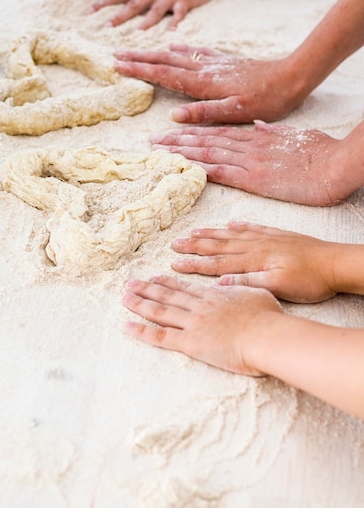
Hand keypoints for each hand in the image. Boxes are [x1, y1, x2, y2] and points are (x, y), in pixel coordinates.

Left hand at [88, 0, 214, 29]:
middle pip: (134, 5)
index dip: (104, 2)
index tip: (88, 12)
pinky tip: (171, 32)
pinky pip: (179, 14)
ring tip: (137, 31)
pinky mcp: (184, 2)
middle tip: (106, 27)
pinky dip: (175, 22)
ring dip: (146, 21)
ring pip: (155, 10)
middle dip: (119, 16)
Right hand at [115, 44, 305, 121]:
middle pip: (165, 60)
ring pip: (177, 54)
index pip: (165, 75)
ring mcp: (214, 62)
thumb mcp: (236, 112)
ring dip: (154, 52)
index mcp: (204, 84)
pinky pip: (196, 51)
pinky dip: (181, 47)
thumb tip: (173, 117)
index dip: (140, 70)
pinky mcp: (225, 60)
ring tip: (136, 50)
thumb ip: (204, 113)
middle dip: (140, 58)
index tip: (119, 65)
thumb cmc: (266, 100)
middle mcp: (205, 69)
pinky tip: (174, 44)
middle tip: (116, 55)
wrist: (291, 77)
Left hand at [122, 275, 281, 374]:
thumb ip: (239, 286)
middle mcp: (198, 306)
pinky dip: (142, 331)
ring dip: (140, 304)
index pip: (185, 288)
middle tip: (131, 283)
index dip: (167, 282)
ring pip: (160, 311)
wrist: (266, 335)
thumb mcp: (256, 292)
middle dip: (147, 289)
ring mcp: (192, 323)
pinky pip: (160, 335)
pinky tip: (128, 326)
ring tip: (125, 298)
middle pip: (167, 295)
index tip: (155, 277)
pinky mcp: (190, 342)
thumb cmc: (267, 317)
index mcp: (214, 295)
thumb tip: (226, 282)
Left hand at [150, 120, 348, 205]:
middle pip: (207, 140)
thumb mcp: (295, 137)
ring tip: (160, 150)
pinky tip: (184, 167)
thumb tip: (257, 125)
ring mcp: (250, 161)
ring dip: (182, 151)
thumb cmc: (322, 153)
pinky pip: (222, 171)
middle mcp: (249, 146)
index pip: (219, 132)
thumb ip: (273, 132)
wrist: (337, 165)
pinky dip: (201, 168)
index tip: (176, 131)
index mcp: (258, 137)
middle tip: (155, 139)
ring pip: (209, 152)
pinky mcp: (255, 178)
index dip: (195, 131)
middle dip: (179, 140)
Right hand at [172, 222, 338, 301]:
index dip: (194, 263)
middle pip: (218, 245)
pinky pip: (252, 227)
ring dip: (211, 233)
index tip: (175, 263)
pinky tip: (230, 223)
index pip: (216, 262)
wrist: (335, 263)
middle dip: (194, 245)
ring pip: (231, 234)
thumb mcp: (278, 287)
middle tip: (175, 243)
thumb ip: (249, 282)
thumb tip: (220, 281)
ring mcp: (266, 238)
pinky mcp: (278, 235)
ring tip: (194, 231)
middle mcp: (255, 246)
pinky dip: (239, 225)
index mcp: (253, 260)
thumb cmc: (309, 280)